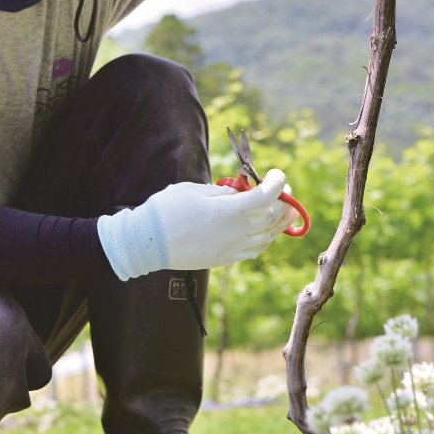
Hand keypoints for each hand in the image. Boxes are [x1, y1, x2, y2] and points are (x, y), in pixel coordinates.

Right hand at [98, 169, 300, 279]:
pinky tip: (264, 232)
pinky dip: (265, 239)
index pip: (266, 196)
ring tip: (283, 211)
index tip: (276, 174)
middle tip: (284, 192)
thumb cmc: (167, 211)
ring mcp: (233, 248)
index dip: (277, 183)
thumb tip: (239, 191)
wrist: (149, 243)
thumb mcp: (194, 190)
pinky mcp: (226, 259)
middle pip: (274, 217)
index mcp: (229, 210)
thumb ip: (222, 191)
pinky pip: (255, 250)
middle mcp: (237, 231)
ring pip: (269, 236)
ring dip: (279, 222)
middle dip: (284, 202)